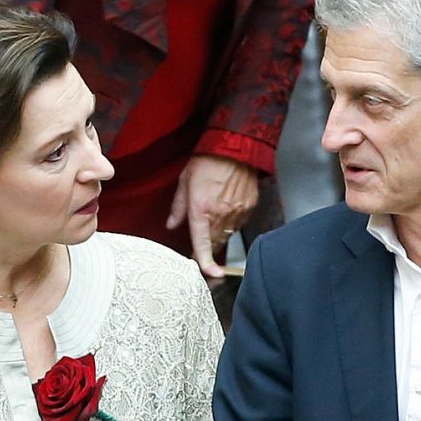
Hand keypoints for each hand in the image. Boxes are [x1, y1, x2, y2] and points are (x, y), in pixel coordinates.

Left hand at [168, 152, 259, 282]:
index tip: (210, 274)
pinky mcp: (249, 207)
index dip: (205, 262)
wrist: (235, 146)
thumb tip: (171, 224)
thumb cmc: (208, 161)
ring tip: (215, 212)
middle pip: (215, 243)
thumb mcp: (185, 181)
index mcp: (201, 210)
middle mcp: (220, 214)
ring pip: (227, 234)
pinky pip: (239, 223)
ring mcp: (237, 212)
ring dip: (220, 232)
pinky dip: (232, 221)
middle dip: (208, 245)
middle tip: (202, 237)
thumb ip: (178, 207)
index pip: (202, 243)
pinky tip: (227, 206)